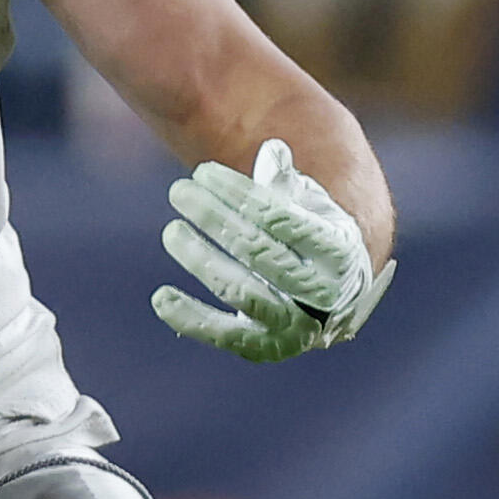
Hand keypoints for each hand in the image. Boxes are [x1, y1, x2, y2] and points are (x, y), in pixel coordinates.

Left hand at [155, 137, 388, 360]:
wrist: (335, 296)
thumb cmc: (315, 238)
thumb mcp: (311, 208)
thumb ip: (288, 183)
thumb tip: (272, 150)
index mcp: (338, 251)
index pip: (281, 217)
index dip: (238, 192)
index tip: (203, 172)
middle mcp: (324, 292)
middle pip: (258, 251)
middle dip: (214, 218)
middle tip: (179, 190)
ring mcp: (298, 325)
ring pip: (240, 292)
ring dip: (200, 259)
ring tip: (171, 231)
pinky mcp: (269, 348)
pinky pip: (225, 335)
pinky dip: (190, 317)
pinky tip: (160, 296)